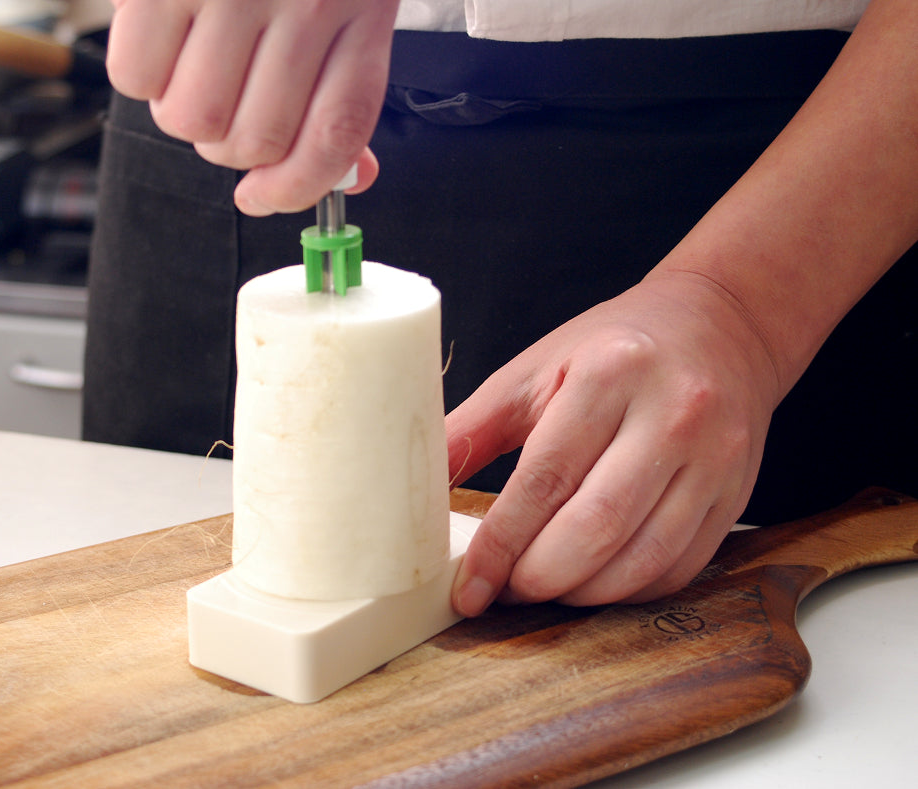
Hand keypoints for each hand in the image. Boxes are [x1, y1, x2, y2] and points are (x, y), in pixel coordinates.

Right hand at [106, 0, 398, 214]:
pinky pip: (134, 77)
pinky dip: (140, 76)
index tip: (264, 197)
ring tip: (191, 68)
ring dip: (184, 114)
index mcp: (360, 8)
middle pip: (254, 139)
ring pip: (192, 120)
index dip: (297, 188)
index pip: (334, 135)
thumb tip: (354, 179)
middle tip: (224, 105)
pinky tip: (159, 42)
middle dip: (230, 146)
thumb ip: (346, 86)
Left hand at [448, 271, 782, 612]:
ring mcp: (714, 458)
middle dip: (538, 577)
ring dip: (580, 593)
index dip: (501, 544)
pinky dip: (626, 590)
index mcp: (610, 374)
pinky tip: (592, 580)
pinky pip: (678, 568)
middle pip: (596, 527)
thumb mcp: (532, 370)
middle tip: (504, 587)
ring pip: (641, 560)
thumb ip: (471, 429)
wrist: (719, 327)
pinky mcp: (735, 494)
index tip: (469, 587)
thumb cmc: (612, 350)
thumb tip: (408, 487)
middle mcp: (671, 415)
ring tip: (542, 585)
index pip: (545, 479)